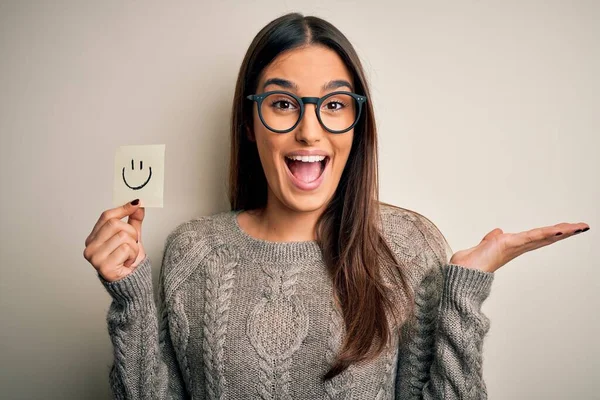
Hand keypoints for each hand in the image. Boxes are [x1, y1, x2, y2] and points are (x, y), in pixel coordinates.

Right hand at [83, 200, 145, 281]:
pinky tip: (128, 263)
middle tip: (133, 243)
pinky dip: (133, 255)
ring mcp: (95, 258)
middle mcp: (90, 247)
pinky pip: (126, 249)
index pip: (106, 216)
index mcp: (93, 238)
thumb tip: (137, 204)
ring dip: (134, 246)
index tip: (136, 203)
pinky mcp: (104, 267)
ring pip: (122, 236)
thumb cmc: (128, 261)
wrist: (131, 283)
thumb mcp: (132, 237)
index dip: (122, 208)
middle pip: (115, 224)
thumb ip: (134, 221)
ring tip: (129, 256)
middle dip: (131, 232)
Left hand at [450, 222, 589, 272]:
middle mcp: (516, 247)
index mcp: (511, 246)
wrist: (461, 275)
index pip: (535, 237)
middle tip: (582, 227)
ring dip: (562, 231)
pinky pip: (530, 236)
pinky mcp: (509, 244)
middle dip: (564, 232)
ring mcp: (514, 246)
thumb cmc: (468, 266)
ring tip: (579, 227)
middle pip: (544, 237)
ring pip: (542, 236)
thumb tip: (498, 232)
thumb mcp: (481, 247)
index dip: (551, 233)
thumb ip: (490, 240)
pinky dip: (544, 233)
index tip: (565, 228)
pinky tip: (558, 230)